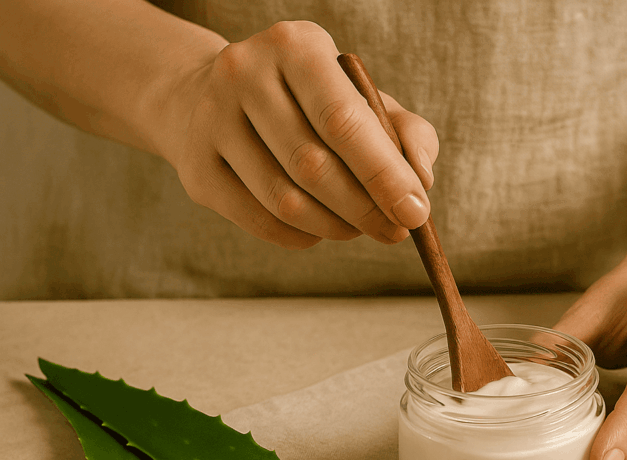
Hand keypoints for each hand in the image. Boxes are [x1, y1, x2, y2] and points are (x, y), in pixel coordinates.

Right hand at [157, 21, 436, 248]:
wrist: (208, 96)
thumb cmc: (305, 101)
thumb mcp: (359, 97)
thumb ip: (404, 131)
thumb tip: (421, 181)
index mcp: (296, 47)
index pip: (344, 119)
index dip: (384, 174)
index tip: (414, 213)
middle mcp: (246, 74)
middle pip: (313, 164)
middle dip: (364, 208)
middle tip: (394, 230)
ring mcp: (211, 120)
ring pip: (284, 200)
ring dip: (335, 226)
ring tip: (357, 227)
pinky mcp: (195, 167)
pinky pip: (258, 220)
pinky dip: (301, 236)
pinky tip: (319, 229)